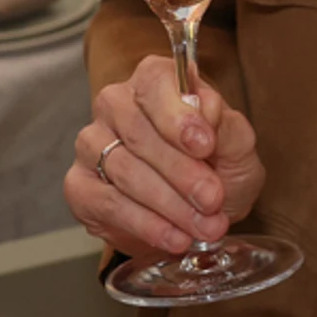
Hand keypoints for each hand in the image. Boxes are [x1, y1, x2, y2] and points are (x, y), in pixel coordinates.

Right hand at [64, 54, 264, 259]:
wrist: (201, 210)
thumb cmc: (219, 166)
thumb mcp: (238, 146)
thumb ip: (227, 126)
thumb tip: (206, 111)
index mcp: (155, 80)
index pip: (156, 83)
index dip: (179, 116)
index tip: (205, 144)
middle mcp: (116, 104)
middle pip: (140, 134)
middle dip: (182, 172)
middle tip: (213, 199)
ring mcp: (92, 144)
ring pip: (124, 171)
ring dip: (169, 204)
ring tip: (203, 225)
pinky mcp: (79, 186)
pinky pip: (107, 204)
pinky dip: (145, 224)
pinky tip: (173, 236)